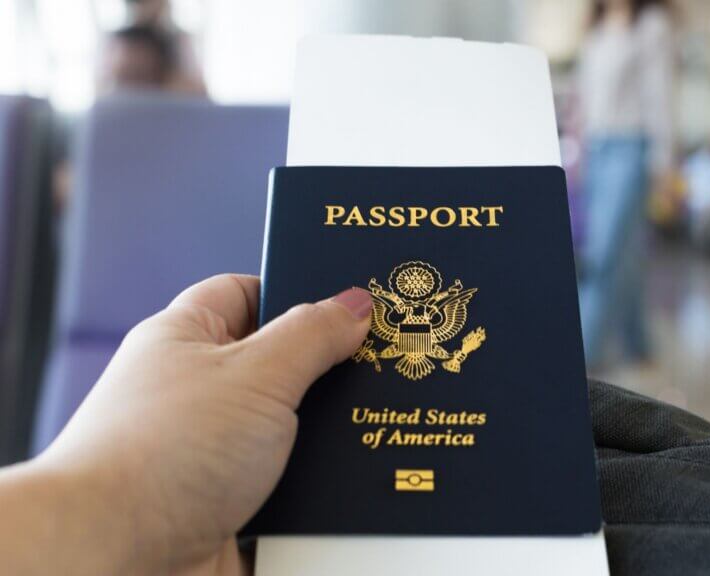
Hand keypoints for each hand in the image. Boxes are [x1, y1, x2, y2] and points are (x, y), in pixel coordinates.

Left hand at [2, 275, 370, 574]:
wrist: (111, 560)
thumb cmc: (161, 455)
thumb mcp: (256, 375)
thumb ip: (312, 335)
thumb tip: (354, 305)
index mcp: (187, 340)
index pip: (245, 294)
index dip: (296, 291)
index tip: (350, 301)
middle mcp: (195, 394)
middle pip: (278, 367)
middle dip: (326, 375)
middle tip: (381, 370)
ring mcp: (209, 455)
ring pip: (288, 436)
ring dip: (325, 444)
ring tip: (372, 432)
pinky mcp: (226, 510)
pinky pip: (287, 493)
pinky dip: (316, 496)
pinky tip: (351, 491)